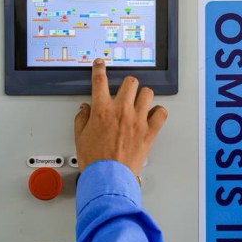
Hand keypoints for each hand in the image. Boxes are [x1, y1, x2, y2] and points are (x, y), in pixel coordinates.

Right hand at [74, 59, 167, 175]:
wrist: (108, 177)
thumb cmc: (95, 160)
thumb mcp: (80, 136)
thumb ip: (82, 118)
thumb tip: (85, 109)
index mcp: (102, 109)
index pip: (100, 80)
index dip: (99, 68)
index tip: (100, 64)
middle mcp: (121, 111)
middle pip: (130, 82)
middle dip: (126, 84)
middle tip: (124, 90)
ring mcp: (137, 120)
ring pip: (147, 93)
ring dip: (142, 95)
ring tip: (139, 102)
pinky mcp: (149, 131)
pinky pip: (161, 113)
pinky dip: (158, 112)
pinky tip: (152, 115)